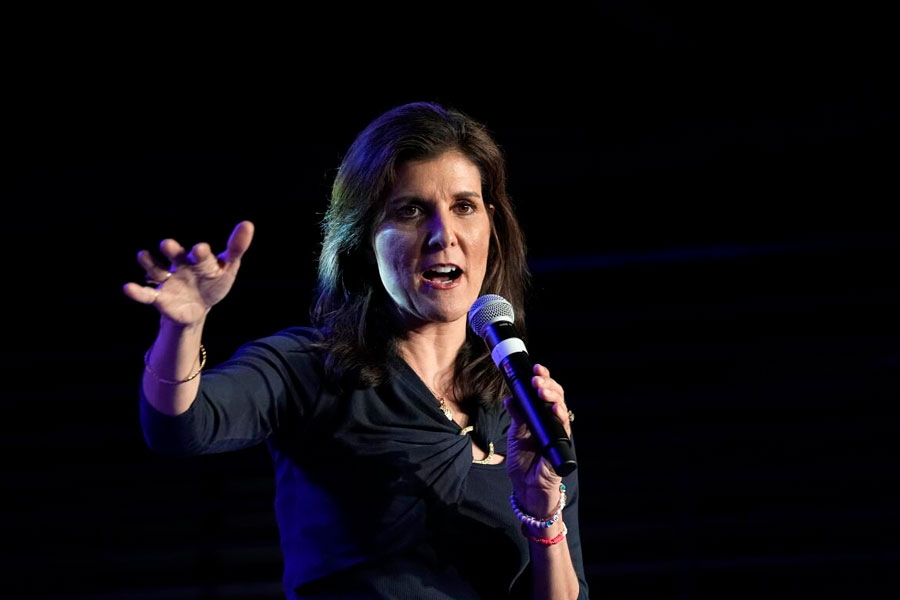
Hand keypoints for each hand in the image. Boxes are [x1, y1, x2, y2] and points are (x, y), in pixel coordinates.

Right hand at [123, 221, 254, 326]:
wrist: (197, 308)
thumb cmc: (213, 282)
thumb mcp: (227, 268)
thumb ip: (236, 248)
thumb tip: (248, 224)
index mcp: (198, 259)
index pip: (200, 254)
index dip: (201, 253)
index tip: (201, 249)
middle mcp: (180, 266)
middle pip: (175, 256)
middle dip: (172, 251)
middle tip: (168, 244)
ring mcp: (168, 281)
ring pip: (157, 270)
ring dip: (150, 263)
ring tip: (142, 255)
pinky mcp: (159, 298)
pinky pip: (146, 294)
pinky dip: (136, 292)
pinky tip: (127, 288)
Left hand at [505, 363, 572, 516]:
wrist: (526, 487)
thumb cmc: (523, 461)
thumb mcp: (515, 434)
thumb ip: (516, 416)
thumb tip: (510, 398)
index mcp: (540, 415)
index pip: (544, 392)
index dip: (543, 378)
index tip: (535, 368)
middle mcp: (551, 420)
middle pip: (555, 395)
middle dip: (547, 383)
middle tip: (536, 377)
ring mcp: (558, 431)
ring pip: (561, 407)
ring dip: (552, 395)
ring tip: (541, 388)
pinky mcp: (562, 444)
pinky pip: (564, 427)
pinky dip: (559, 415)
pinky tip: (554, 408)